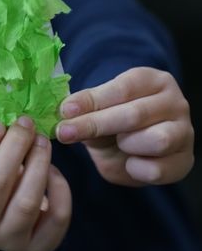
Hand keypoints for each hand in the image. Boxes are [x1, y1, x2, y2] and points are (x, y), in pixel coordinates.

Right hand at [0, 117, 71, 250]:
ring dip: (38, 163)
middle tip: (26, 123)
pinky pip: (56, 216)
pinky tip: (53, 170)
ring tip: (42, 141)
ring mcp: (9, 240)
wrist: (2, 227)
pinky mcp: (40, 246)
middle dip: (15, 146)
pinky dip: (59, 188)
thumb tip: (11, 114)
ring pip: (27, 201)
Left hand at [56, 67, 193, 185]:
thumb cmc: (113, 125)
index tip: (65, 111)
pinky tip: (131, 162)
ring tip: (119, 144)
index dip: (92, 101)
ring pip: (156, 139)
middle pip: (134, 114)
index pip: (122, 88)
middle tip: (66, 133)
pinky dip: (137, 169)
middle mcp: (174, 102)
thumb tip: (65, 110)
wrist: (132, 153)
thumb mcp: (98, 111)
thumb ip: (86, 109)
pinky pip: (158, 169)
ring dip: (127, 145)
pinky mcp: (185, 161)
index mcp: (152, 80)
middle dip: (96, 124)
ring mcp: (184, 131)